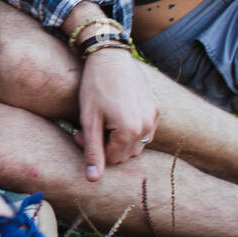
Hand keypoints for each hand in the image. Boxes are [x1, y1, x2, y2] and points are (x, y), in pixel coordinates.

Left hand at [75, 47, 159, 180]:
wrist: (110, 57)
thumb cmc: (95, 87)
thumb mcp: (89, 120)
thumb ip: (92, 151)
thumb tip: (93, 179)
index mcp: (130, 131)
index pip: (113, 159)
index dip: (94, 150)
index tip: (80, 134)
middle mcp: (148, 126)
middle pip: (126, 153)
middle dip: (107, 146)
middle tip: (90, 128)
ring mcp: (155, 116)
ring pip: (137, 143)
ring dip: (120, 139)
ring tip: (104, 121)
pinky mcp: (157, 107)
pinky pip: (146, 129)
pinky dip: (132, 128)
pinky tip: (118, 113)